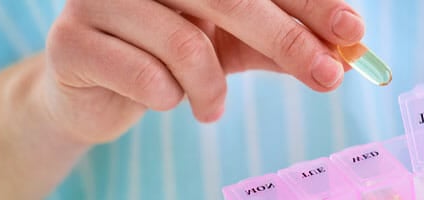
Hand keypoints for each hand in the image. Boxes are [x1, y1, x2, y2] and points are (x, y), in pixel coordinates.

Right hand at [44, 0, 360, 143]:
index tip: (352, 33)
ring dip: (211, 90)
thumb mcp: (233, 46)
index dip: (309, 4)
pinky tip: (163, 100)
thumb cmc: (167, 55)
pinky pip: (146, 78)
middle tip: (328, 76)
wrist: (91, 90)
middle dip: (288, 41)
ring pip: (188, 47)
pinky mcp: (71, 41)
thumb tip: (341, 56)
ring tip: (211, 108)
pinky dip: (168, 99)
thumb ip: (280, 45)